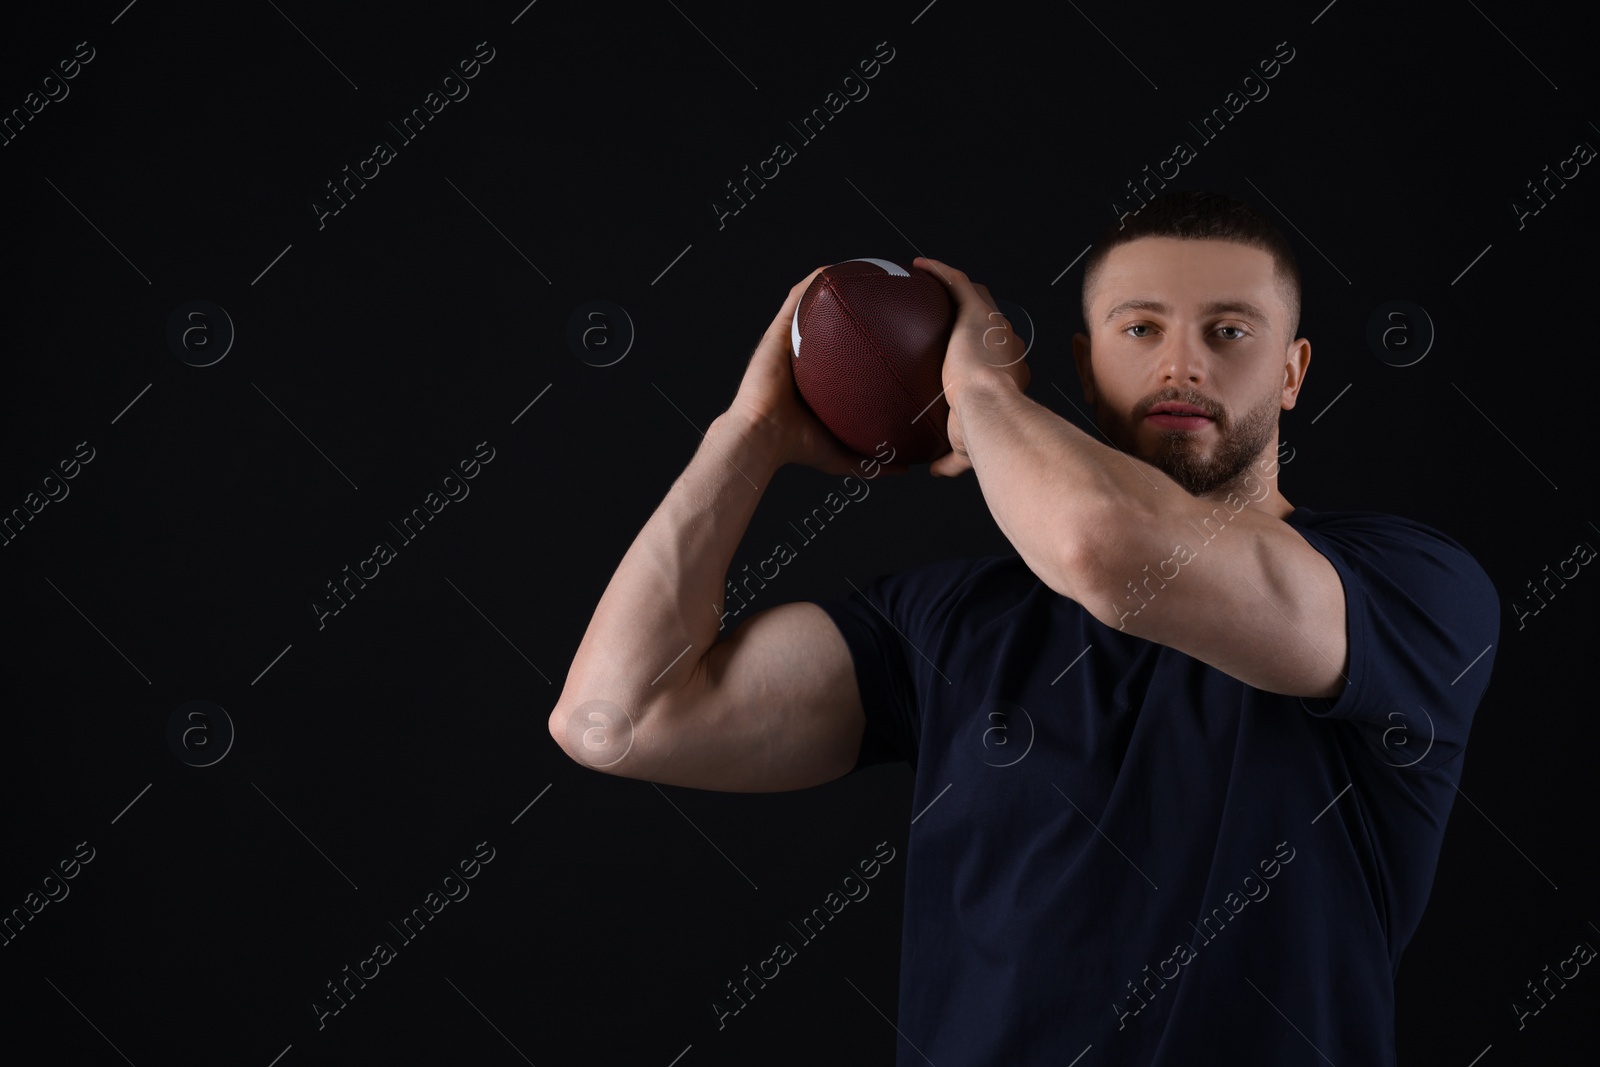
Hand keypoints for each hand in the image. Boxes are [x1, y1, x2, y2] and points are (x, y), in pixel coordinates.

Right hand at [724, 266, 910, 476]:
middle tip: (882, 292)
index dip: (863, 335)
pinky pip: (796, 299)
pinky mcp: (777, 333)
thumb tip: (904, 469)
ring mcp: (788, 342)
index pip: (843, 350)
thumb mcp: (843, 454)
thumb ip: (872, 460)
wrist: (762, 438)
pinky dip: (813, 282)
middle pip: (830, 322)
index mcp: (816, 378)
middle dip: (853, 304)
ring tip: (860, 268)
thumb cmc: (796, 447)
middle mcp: (802, 355)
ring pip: (812, 304)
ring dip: (833, 283)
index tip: (891, 326)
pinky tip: (833, 269)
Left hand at [912, 257, 1031, 477]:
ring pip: (978, 296)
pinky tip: (917, 267)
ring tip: (929, 285)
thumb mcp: (966, 448)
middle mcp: (1008, 345)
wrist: (989, 413)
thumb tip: (936, 471)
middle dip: (973, 317)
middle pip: (991, 323)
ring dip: (956, 288)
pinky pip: (957, 283)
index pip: (998, 355)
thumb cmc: (984, 434)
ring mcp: (994, 326)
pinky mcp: (977, 313)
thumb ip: (952, 460)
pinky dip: (939, 272)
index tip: (961, 355)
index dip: (984, 352)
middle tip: (945, 319)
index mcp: (1011, 374)